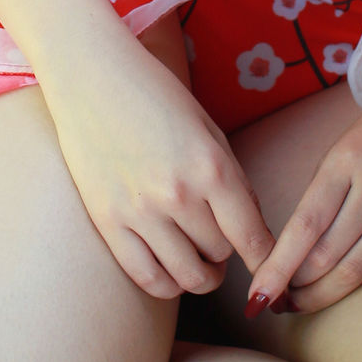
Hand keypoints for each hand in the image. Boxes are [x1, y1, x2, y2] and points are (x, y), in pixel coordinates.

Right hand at [40, 25, 275, 302]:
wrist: (92, 78)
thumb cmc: (157, 98)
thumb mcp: (209, 131)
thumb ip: (233, 181)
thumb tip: (253, 233)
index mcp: (211, 167)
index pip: (252, 238)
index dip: (266, 260)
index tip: (270, 268)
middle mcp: (177, 194)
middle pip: (220, 254)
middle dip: (227, 251)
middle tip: (221, 239)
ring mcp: (139, 212)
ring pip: (187, 275)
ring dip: (201, 273)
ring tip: (200, 259)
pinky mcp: (107, 222)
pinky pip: (146, 277)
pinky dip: (167, 284)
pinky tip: (172, 268)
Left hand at [245, 73, 361, 316]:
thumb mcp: (344, 150)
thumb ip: (323, 197)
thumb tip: (295, 253)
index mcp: (347, 161)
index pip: (305, 226)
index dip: (278, 267)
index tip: (257, 295)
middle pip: (329, 256)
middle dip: (298, 288)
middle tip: (276, 301)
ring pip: (358, 268)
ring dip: (324, 293)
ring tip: (302, 301)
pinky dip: (360, 272)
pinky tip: (345, 275)